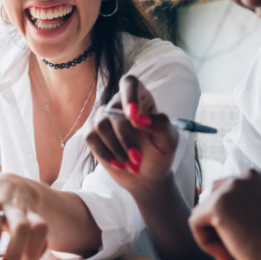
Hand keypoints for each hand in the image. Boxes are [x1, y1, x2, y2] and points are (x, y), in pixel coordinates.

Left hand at [0, 173, 48, 259]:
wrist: (9, 182)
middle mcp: (10, 205)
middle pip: (21, 228)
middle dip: (13, 256)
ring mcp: (27, 210)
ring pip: (38, 229)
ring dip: (30, 253)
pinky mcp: (39, 216)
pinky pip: (44, 234)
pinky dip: (39, 250)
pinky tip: (26, 259)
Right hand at [85, 75, 179, 194]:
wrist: (147, 176)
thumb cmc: (160, 153)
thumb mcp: (169, 140)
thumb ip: (160, 124)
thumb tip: (137, 118)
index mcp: (141, 98)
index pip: (130, 83)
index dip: (129, 95)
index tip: (132, 115)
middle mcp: (120, 104)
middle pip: (114, 110)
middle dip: (125, 138)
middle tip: (137, 158)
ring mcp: (104, 118)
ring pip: (101, 125)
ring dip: (117, 148)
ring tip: (132, 164)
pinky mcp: (93, 133)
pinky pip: (91, 137)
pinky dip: (105, 153)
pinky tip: (118, 164)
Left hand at [188, 170, 260, 259]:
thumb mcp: (256, 213)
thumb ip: (235, 205)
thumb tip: (199, 210)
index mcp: (257, 176)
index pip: (223, 192)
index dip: (228, 219)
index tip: (244, 237)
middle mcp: (245, 175)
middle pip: (209, 199)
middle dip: (216, 225)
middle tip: (236, 246)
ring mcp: (231, 187)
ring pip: (200, 212)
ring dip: (212, 235)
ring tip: (232, 252)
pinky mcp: (217, 204)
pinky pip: (195, 223)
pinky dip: (205, 243)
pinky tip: (226, 255)